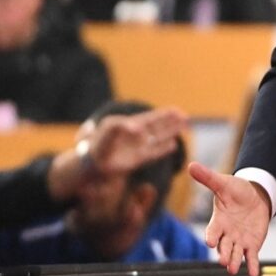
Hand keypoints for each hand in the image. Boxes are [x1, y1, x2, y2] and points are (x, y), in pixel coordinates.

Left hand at [46, 107, 187, 199]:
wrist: (88, 164)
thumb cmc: (97, 143)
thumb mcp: (107, 129)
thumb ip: (122, 126)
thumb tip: (141, 130)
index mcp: (131, 124)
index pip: (152, 118)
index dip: (165, 114)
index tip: (178, 111)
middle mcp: (137, 135)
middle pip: (159, 126)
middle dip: (172, 121)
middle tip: (186, 117)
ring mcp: (138, 148)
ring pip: (159, 138)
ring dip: (171, 133)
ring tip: (184, 127)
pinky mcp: (137, 161)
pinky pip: (154, 153)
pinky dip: (164, 149)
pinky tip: (173, 145)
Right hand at [189, 162, 271, 275]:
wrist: (255, 197)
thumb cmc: (236, 190)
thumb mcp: (223, 183)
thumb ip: (208, 178)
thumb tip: (190, 164)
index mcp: (218, 222)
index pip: (212, 231)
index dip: (212, 236)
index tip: (210, 241)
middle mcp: (227, 235)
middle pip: (223, 246)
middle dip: (224, 253)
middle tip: (224, 261)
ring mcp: (239, 241)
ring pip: (236, 254)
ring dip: (235, 262)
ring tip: (233, 270)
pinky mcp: (252, 245)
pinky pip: (251, 257)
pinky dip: (252, 265)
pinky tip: (253, 274)